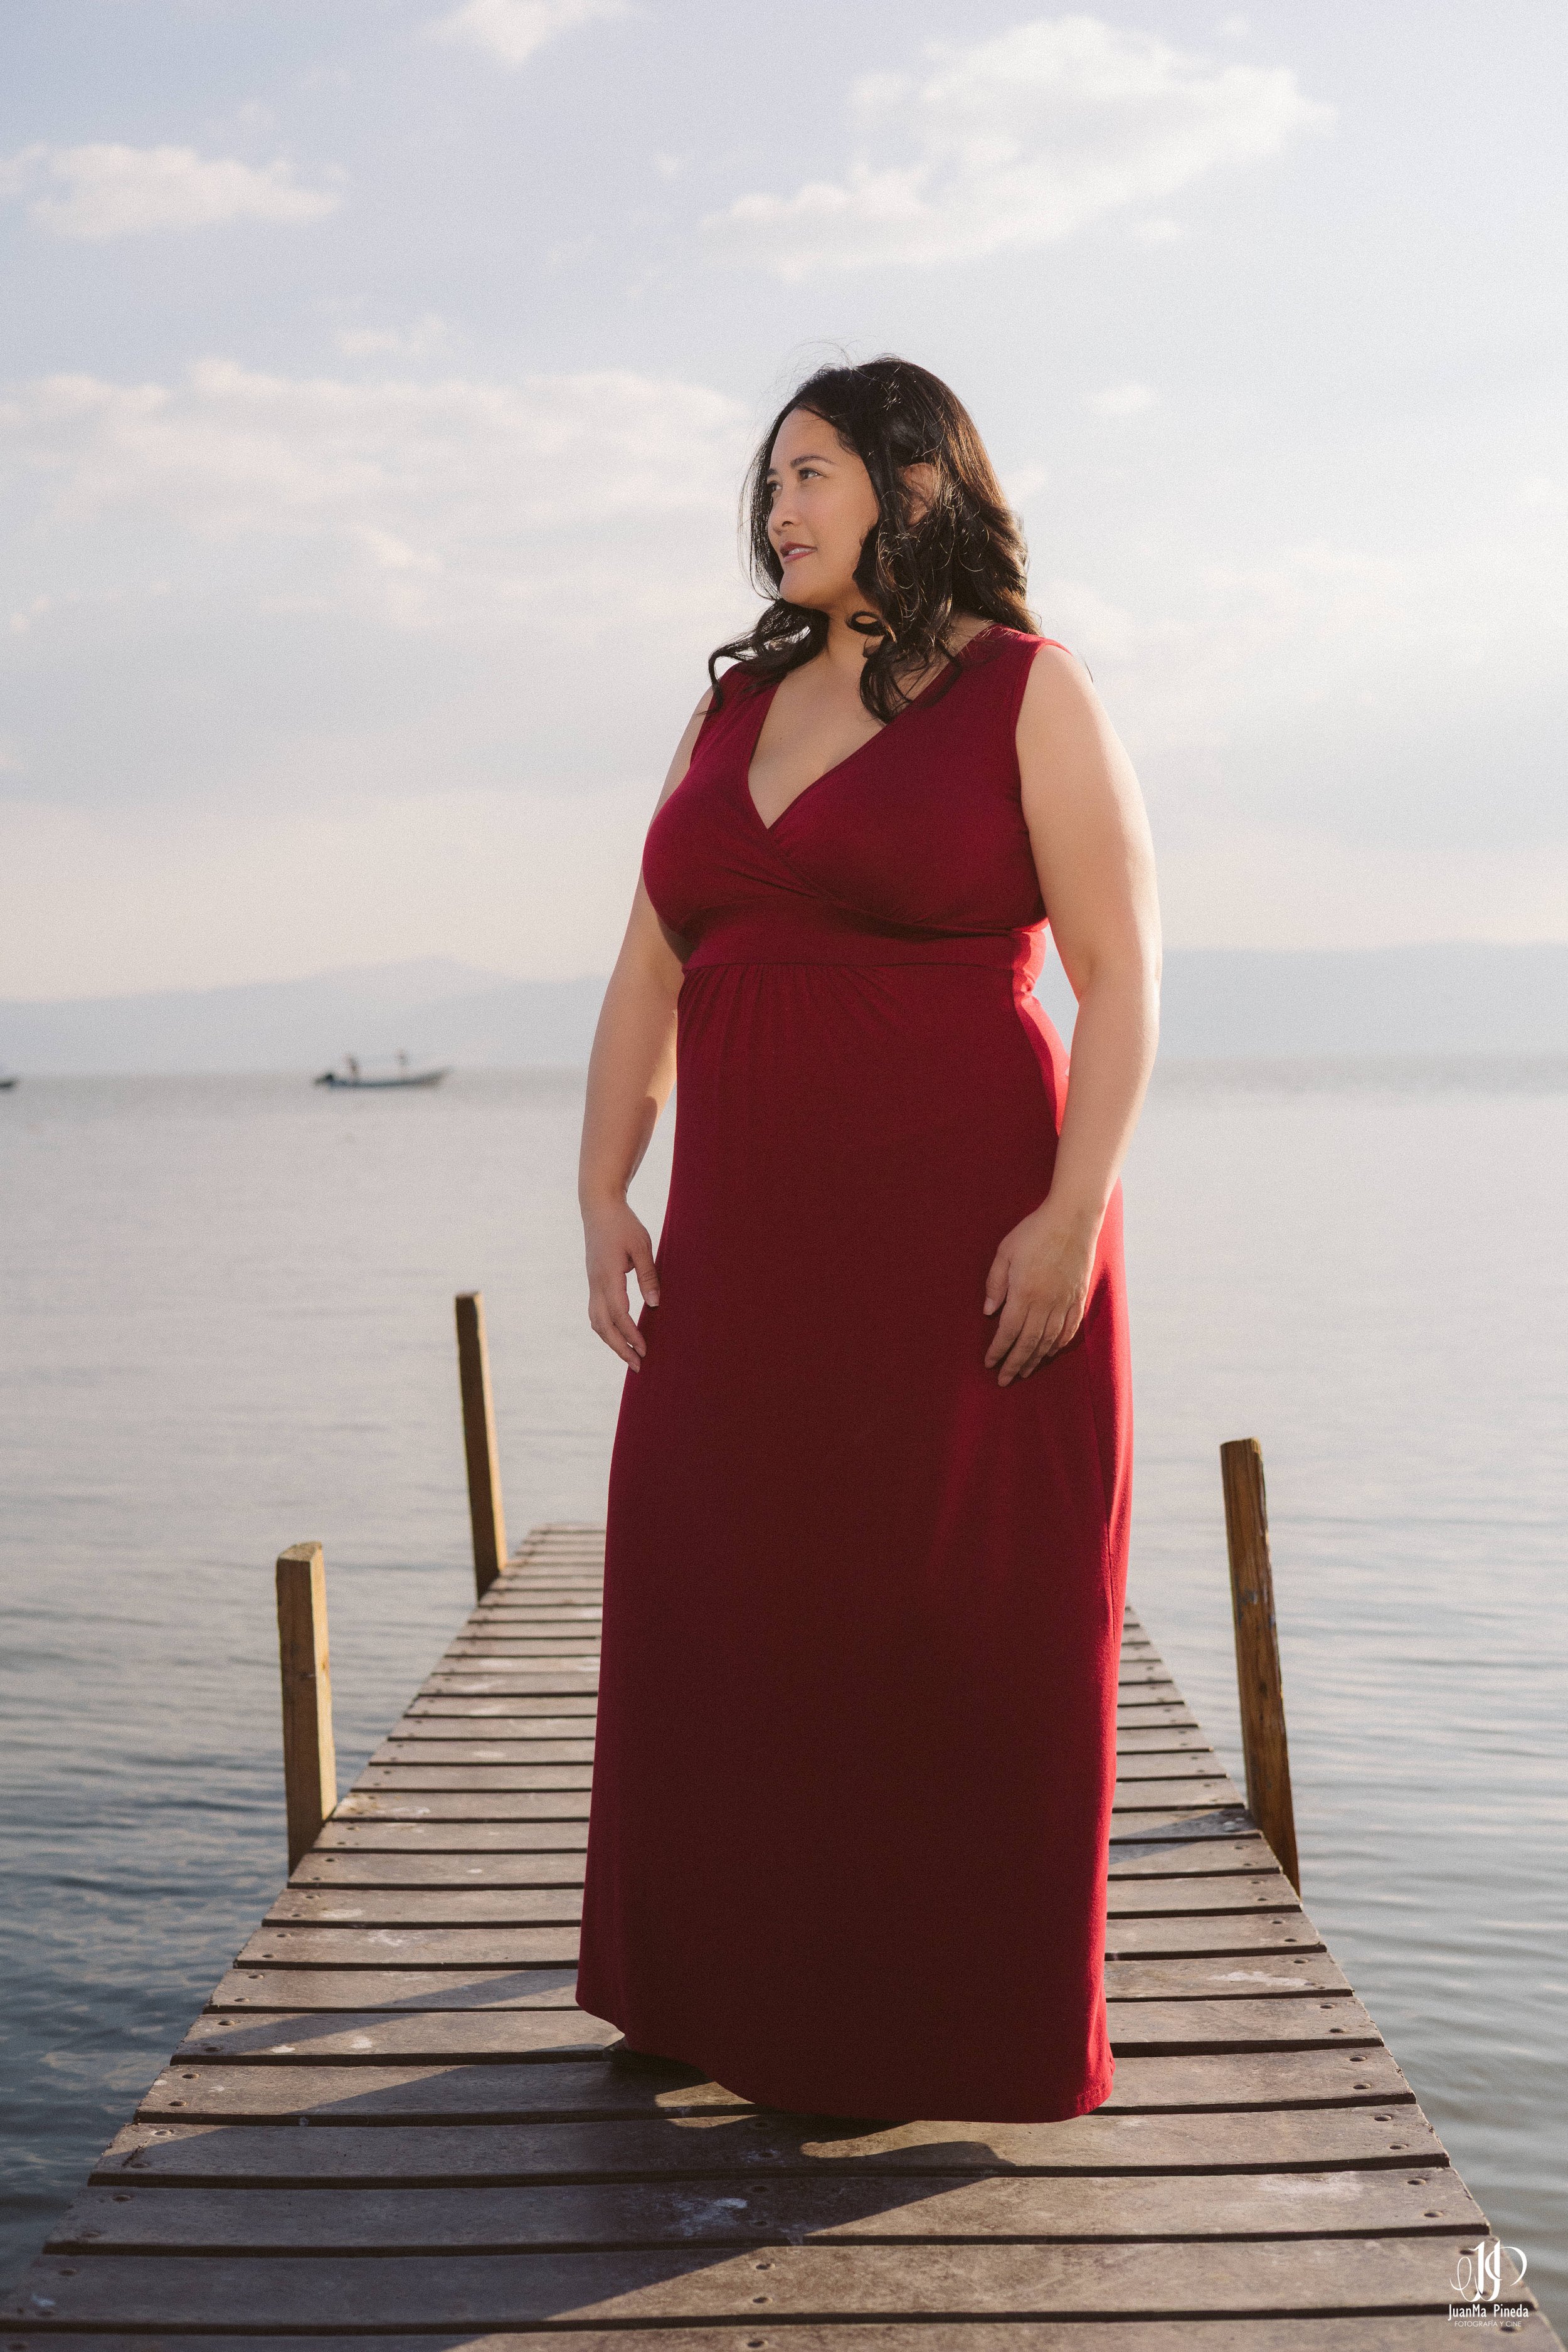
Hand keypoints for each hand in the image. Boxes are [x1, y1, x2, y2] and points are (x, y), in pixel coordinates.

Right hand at [584, 1198, 659, 1368]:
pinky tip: (618, 1335)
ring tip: (628, 1355)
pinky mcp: (593, 1281)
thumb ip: (648, 1276)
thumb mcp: (642, 1246)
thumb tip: (655, 1305)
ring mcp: (592, 1283)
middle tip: (637, 1365)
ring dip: (611, 1341)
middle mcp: (596, 1283)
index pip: (619, 1314)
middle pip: (603, 1325)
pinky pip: (596, 1312)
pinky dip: (606, 1328)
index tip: (645, 1350)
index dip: (632, 1334)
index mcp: (608, 1276)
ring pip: (596, 1321)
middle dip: (620, 1348)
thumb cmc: (624, 1224)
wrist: (599, 1207)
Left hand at [983, 1203, 1097, 1386]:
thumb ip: (995, 1284)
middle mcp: (1046, 1304)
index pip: (1008, 1332)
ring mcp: (1064, 1302)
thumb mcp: (1004, 1252)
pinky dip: (1058, 1345)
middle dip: (1015, 1365)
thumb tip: (989, 1312)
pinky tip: (1049, 1353)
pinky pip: (1068, 1330)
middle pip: (1028, 1344)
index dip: (998, 1351)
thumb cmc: (1034, 1232)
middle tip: (1004, 1381)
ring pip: (1048, 1341)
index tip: (989, 1364)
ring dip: (1035, 1360)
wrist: (1072, 1219)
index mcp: (1024, 1293)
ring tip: (1024, 1372)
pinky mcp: (1078, 1298)